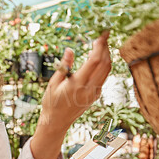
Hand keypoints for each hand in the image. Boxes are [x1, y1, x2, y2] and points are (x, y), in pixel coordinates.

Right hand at [31, 31, 111, 158]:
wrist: (56, 122)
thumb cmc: (51, 103)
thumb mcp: (53, 83)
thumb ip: (64, 66)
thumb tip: (70, 50)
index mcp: (77, 84)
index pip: (94, 61)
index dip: (99, 46)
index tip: (100, 36)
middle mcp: (89, 89)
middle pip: (104, 64)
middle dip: (106, 48)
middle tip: (104, 36)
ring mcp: (94, 94)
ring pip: (107, 71)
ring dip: (107, 56)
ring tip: (102, 44)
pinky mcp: (95, 96)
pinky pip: (103, 77)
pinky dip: (104, 65)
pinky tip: (98, 58)